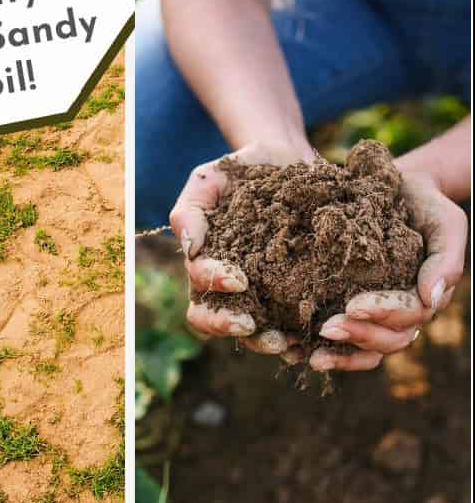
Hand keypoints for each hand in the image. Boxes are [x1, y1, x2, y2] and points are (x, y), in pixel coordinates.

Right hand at [169, 139, 314, 359]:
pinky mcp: (296, 293)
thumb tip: (189, 249)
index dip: (214, 288)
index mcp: (207, 265)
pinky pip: (294, 324)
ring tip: (287, 342)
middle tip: (251, 325)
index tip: (237, 279)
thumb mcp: (210, 179)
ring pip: (254, 332)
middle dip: (230, 326)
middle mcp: (231, 287)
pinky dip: (301, 338)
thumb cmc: (242, 170)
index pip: (199, 289)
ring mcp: (263, 294)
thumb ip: (190, 211)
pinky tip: (313, 340)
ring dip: (265, 341)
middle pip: (216, 321)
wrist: (288, 160)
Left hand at [310, 168, 467, 373]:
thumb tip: (431, 299)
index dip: (382, 313)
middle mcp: (403, 312)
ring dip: (341, 355)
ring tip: (312, 357)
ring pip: (367, 349)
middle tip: (327, 328)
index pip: (408, 315)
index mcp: (425, 296)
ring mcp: (379, 314)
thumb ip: (446, 259)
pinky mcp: (352, 306)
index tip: (353, 305)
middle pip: (388, 339)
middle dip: (359, 336)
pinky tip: (296, 354)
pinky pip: (345, 340)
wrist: (402, 188)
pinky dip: (326, 350)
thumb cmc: (427, 205)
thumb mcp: (446, 223)